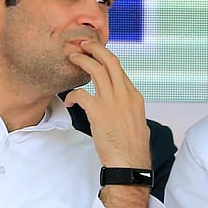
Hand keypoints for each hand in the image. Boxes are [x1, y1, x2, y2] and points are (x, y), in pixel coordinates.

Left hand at [64, 41, 150, 168]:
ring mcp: (112, 102)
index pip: (120, 70)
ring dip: (82, 61)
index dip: (106, 59)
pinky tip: (70, 100)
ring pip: (96, 70)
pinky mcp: (98, 112)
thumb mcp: (137, 122)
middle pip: (110, 61)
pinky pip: (81, 94)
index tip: (96, 56)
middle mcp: (124, 95)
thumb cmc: (133, 148)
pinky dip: (73, 94)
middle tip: (84, 44)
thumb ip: (129, 109)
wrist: (130, 163)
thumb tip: (123, 107)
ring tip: (72, 57)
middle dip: (96, 49)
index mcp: (134, 96)